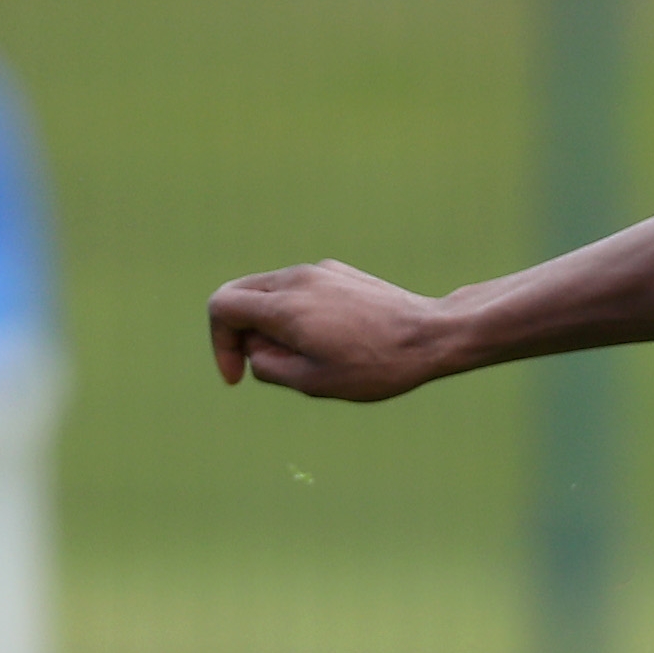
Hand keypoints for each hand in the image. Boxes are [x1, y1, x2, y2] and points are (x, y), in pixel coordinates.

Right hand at [208, 261, 452, 400]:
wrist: (434, 335)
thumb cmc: (378, 365)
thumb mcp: (314, 382)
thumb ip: (269, 367)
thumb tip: (254, 352)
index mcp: (285, 305)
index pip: (221, 307)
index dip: (220, 344)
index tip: (237, 375)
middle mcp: (297, 278)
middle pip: (241, 294)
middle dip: (241, 332)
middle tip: (269, 363)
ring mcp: (320, 270)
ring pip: (270, 291)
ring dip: (270, 323)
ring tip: (307, 355)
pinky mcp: (340, 272)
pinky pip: (300, 289)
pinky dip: (295, 312)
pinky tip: (330, 339)